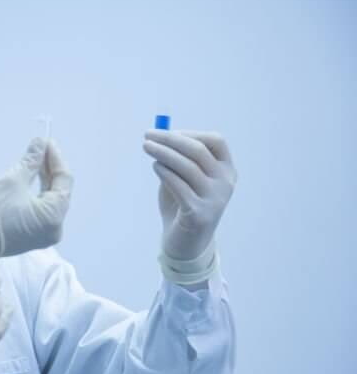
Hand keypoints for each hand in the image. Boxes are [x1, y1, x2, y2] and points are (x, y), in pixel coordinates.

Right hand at [0, 139, 72, 261]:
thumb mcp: (13, 180)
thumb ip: (31, 161)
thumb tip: (40, 144)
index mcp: (54, 215)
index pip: (64, 180)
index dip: (55, 159)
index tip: (46, 142)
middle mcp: (55, 228)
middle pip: (58, 192)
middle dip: (49, 169)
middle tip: (40, 149)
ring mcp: (44, 236)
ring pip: (49, 202)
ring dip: (43, 181)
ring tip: (34, 162)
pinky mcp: (32, 238)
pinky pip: (40, 212)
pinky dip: (36, 195)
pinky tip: (29, 181)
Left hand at [143, 130, 235, 261]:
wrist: (186, 242)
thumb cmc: (183, 203)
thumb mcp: (183, 177)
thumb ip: (177, 158)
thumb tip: (161, 133)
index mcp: (227, 170)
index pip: (215, 141)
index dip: (190, 133)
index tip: (166, 132)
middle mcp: (225, 183)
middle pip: (198, 151)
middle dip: (171, 140)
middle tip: (147, 135)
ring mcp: (215, 199)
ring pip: (187, 167)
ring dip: (164, 153)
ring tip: (147, 147)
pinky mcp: (199, 213)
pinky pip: (179, 186)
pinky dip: (165, 172)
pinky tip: (155, 166)